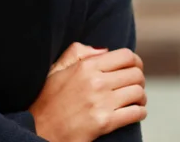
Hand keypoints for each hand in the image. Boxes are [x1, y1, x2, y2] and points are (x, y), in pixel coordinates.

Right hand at [30, 47, 146, 141]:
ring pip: (139, 93)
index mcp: (85, 65)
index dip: (134, 61)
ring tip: (133, 100)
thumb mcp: (57, 68)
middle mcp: (96, 81)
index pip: (125, 56)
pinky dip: (139, 112)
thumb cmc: (47, 98)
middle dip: (138, 79)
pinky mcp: (105, 122)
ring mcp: (101, 102)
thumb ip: (78, 51)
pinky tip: (132, 112)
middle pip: (136, 74)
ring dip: (140, 97)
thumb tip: (104, 50)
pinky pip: (137, 113)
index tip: (132, 67)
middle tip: (133, 85)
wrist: (39, 127)